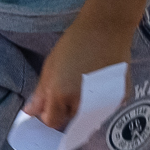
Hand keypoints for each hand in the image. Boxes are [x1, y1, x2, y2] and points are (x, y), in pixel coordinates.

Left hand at [21, 16, 132, 130]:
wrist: (106, 28)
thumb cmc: (74, 43)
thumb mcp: (51, 65)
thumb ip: (41, 92)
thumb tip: (30, 112)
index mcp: (61, 95)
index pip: (52, 121)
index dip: (49, 114)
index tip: (50, 103)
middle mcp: (82, 104)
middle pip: (70, 118)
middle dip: (66, 108)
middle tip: (69, 86)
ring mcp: (103, 103)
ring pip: (88, 115)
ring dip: (84, 106)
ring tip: (85, 82)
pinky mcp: (120, 98)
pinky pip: (106, 107)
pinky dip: (101, 100)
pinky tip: (100, 81)